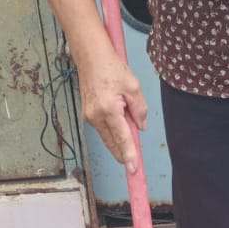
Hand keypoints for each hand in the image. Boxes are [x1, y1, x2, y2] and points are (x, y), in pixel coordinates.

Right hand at [76, 39, 149, 172]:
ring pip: (108, 138)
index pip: (122, 139)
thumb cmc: (112, 68)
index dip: (129, 155)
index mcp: (109, 110)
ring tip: (129, 136)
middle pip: (113, 143)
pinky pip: (103, 129)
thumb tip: (140, 128)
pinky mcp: (88, 115)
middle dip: (124, 153)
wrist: (91, 57)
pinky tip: (120, 125)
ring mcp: (89, 117)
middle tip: (134, 165)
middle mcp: (96, 117)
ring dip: (119, 141)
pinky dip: (113, 132)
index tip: (133, 170)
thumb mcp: (133, 86)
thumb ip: (139, 110)